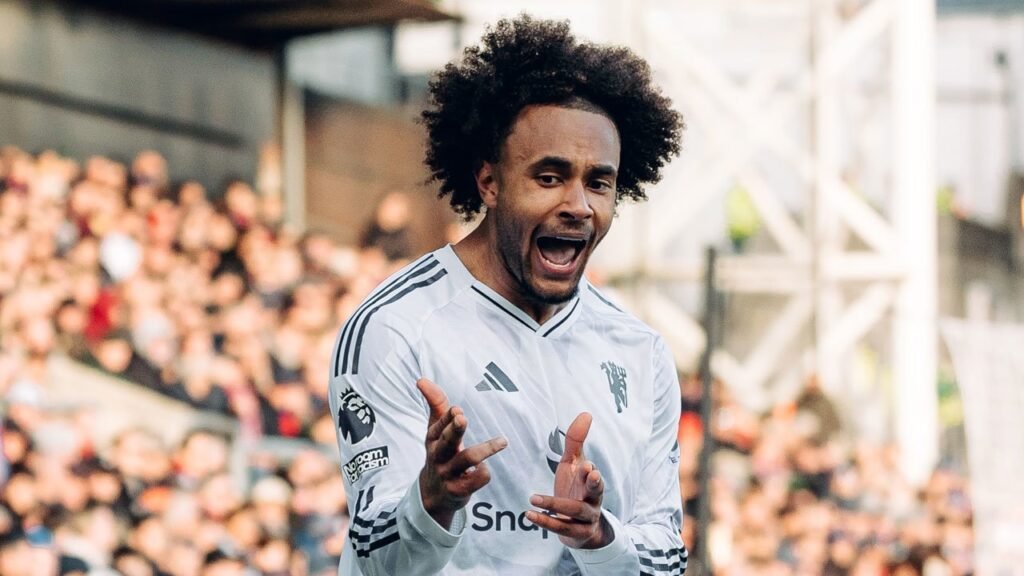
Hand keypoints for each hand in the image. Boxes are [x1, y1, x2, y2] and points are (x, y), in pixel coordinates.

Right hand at [417, 378, 507, 528]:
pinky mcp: (458, 490)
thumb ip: (436, 405)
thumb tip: (422, 380)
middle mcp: (438, 455)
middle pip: (447, 441)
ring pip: (466, 459)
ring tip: (502, 441)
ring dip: (485, 449)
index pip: (438, 425)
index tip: (457, 409)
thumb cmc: (440, 454)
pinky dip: (483, 472)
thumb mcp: (435, 431)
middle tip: (462, 417)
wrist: (433, 495)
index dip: (447, 418)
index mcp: (433, 438)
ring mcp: (448, 474)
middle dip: (454, 429)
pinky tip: (484, 469)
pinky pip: (476, 479)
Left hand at [526, 412, 611, 548]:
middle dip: (594, 485)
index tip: (587, 466)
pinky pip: (561, 528)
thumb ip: (576, 441)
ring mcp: (586, 519)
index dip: (591, 472)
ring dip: (554, 504)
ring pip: (574, 512)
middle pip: (596, 493)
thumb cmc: (576, 489)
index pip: (595, 476)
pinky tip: (529, 514)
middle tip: (589, 473)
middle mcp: (593, 500)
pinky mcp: (576, 534)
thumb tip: (586, 413)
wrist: (581, 527)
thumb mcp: (574, 465)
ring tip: (532, 498)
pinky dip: (545, 521)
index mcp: (593, 482)